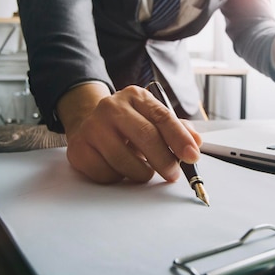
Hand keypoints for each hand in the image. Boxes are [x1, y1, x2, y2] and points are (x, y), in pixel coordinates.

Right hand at [58, 84, 201, 183]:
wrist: (87, 122)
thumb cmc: (126, 124)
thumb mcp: (151, 118)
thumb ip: (176, 129)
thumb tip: (196, 142)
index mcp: (135, 96)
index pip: (162, 117)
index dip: (180, 138)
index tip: (192, 156)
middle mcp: (111, 107)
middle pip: (145, 136)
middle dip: (164, 160)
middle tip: (172, 174)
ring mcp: (92, 127)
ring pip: (124, 161)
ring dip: (141, 173)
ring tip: (144, 171)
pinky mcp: (78, 149)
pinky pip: (106, 174)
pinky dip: (118, 178)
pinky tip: (119, 168)